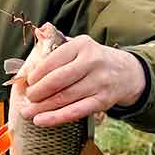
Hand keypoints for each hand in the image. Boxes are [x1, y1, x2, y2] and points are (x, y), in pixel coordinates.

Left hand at [19, 35, 145, 126]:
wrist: (127, 73)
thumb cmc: (93, 59)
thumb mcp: (79, 46)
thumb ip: (57, 43)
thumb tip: (37, 33)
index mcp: (82, 45)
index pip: (53, 60)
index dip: (36, 73)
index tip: (27, 82)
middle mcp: (92, 62)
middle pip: (57, 80)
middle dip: (38, 91)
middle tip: (27, 98)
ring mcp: (99, 82)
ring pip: (65, 98)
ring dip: (42, 107)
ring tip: (27, 113)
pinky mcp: (103, 101)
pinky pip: (76, 111)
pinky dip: (56, 118)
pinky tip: (41, 121)